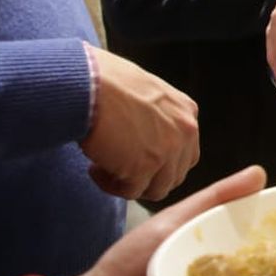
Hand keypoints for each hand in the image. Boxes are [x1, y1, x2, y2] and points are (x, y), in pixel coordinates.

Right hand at [79, 47, 198, 199]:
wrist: (88, 84)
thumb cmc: (106, 83)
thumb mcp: (148, 92)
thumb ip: (158, 116)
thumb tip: (147, 138)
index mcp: (187, 111)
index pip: (186, 152)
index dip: (161, 162)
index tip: (136, 158)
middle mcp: (185, 132)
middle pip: (175, 174)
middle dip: (148, 177)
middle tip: (120, 168)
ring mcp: (168, 151)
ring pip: (157, 189)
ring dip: (130, 184)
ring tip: (104, 168)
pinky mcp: (145, 168)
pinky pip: (131, 192)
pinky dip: (111, 185)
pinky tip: (95, 168)